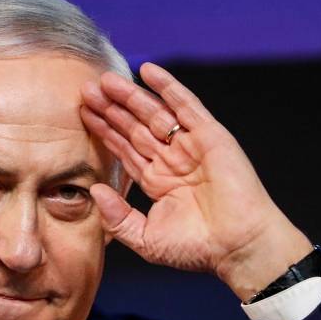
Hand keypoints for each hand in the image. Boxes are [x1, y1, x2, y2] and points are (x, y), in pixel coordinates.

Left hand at [80, 62, 312, 301]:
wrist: (237, 246)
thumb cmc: (197, 249)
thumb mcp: (145, 239)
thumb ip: (117, 218)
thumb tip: (94, 190)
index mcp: (158, 181)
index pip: (125, 148)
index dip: (105, 130)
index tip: (83, 114)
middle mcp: (173, 160)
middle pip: (135, 127)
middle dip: (111, 109)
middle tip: (87, 90)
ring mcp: (191, 146)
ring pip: (155, 113)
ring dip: (131, 96)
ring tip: (106, 80)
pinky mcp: (210, 136)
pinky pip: (186, 105)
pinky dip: (167, 87)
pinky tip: (147, 70)